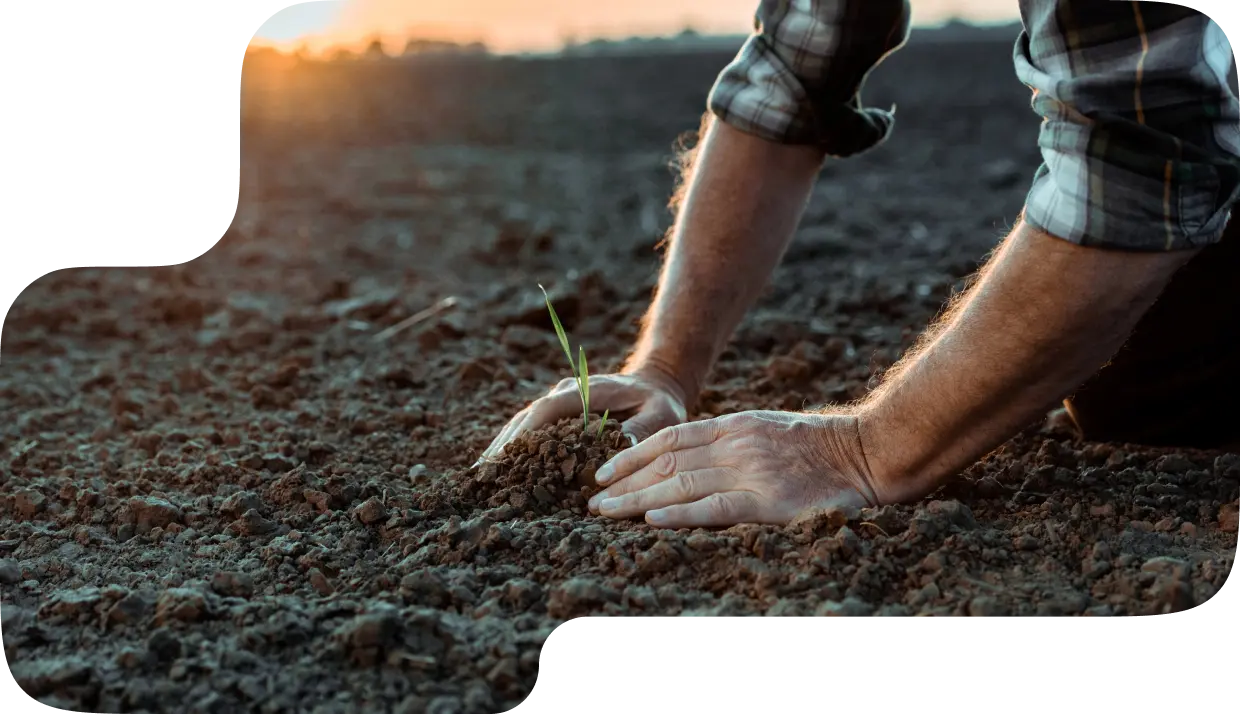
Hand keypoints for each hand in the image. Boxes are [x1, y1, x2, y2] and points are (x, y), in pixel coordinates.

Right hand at [476, 367, 688, 462]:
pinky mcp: (557, 413)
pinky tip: (498, 468)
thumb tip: (616, 452)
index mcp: (587, 390)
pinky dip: (513, 446)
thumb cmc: (660, 403)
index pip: (548, 410)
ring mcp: (559, 401)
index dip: (525, 432)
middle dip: (504, 444)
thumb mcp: (661, 416)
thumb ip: (640, 432)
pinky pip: (530, 429)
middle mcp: (566, 392)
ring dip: (502, 446)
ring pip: (523, 423)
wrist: (656, 384)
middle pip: (527, 417)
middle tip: (480, 473)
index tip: (505, 455)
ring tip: (479, 474)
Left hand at [586, 410, 880, 527]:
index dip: (632, 454)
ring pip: (680, 484)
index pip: (670, 438)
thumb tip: (692, 461)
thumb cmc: (822, 448)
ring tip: (606, 513)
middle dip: (625, 482)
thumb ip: (733, 442)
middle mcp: (736, 446)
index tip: (605, 472)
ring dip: (637, 499)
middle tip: (594, 501)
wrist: (869, 452)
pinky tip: (652, 521)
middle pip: (666, 462)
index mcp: (735, 426)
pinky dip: (680, 514)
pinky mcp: (768, 502)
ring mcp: (751, 473)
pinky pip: (715, 507)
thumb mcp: (770, 430)